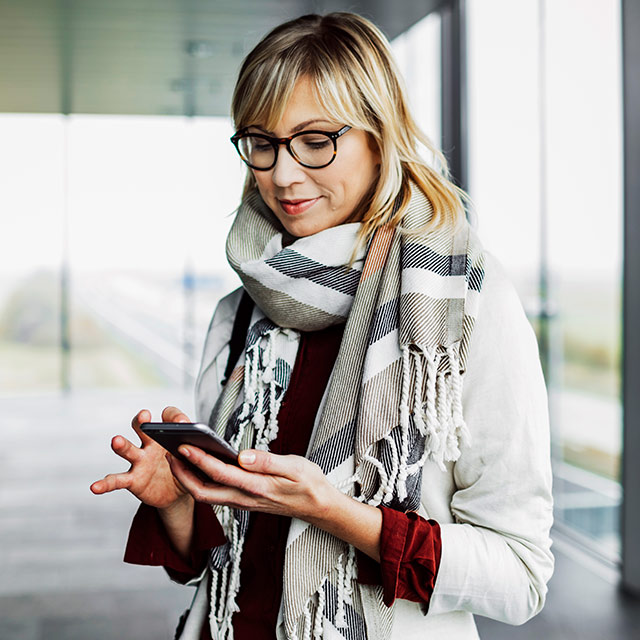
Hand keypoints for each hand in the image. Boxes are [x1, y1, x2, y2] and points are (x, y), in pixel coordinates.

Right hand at [90, 406, 191, 509]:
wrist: (178, 492)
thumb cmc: (186, 467)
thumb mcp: (196, 457)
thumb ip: (196, 449)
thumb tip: (196, 444)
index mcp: (168, 434)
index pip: (169, 417)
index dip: (174, 417)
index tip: (181, 423)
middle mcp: (150, 444)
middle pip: (143, 428)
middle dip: (142, 421)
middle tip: (145, 415)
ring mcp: (140, 461)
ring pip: (129, 450)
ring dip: (122, 445)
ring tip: (116, 440)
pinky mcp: (133, 480)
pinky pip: (117, 480)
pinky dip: (105, 484)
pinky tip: (95, 487)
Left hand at [168, 446, 383, 560]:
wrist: (319, 507)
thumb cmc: (308, 484)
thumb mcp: (295, 467)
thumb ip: (268, 462)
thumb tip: (243, 456)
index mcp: (257, 488)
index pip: (220, 474)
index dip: (199, 460)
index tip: (183, 446)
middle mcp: (245, 498)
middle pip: (204, 491)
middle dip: (183, 474)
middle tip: (168, 452)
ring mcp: (243, 501)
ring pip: (208, 494)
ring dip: (189, 478)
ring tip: (176, 456)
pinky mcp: (245, 500)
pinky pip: (217, 493)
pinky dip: (202, 480)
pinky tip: (198, 465)